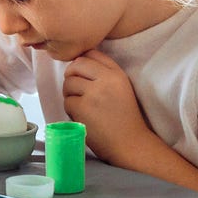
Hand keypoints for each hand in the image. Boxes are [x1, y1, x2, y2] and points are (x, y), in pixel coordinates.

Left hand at [63, 49, 149, 164]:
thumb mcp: (122, 88)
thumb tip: (77, 62)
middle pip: (76, 66)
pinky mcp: (83, 108)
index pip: (91, 54)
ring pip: (68, 84)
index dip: (81, 64)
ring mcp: (94, 94)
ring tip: (81, 105)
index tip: (82, 76)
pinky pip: (67, 102)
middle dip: (71, 77)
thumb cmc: (124, 117)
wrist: (130, 143)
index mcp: (117, 74)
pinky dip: (71, 110)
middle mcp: (106, 80)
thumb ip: (105, 72)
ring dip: (70, 95)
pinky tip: (82, 117)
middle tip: (76, 90)